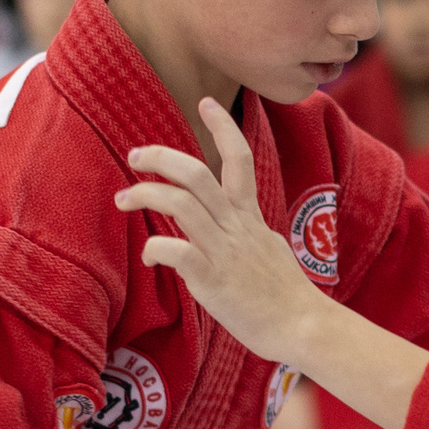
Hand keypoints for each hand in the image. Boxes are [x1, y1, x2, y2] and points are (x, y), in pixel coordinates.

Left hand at [120, 99, 325, 366]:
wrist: (304, 327)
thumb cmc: (287, 296)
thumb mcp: (270, 249)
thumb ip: (248, 233)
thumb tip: (235, 230)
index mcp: (250, 217)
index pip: (239, 159)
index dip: (223, 126)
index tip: (206, 102)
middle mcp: (236, 226)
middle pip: (197, 174)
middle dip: (162, 157)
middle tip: (135, 155)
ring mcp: (224, 251)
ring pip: (181, 205)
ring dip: (146, 195)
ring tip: (124, 199)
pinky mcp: (213, 280)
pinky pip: (177, 253)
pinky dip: (154, 248)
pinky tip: (148, 255)